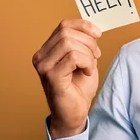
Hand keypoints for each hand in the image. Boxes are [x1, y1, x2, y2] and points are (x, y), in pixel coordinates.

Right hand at [32, 19, 101, 138]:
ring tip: (90, 66)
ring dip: (88, 53)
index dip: (83, 25)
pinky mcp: (52, 77)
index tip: (98, 34)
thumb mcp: (84, 59)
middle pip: (67, 32)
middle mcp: (41, 57)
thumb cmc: (78, 88)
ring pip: (70, 44)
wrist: (74, 113)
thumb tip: (93, 30)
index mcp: (47, 50)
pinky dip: (86, 63)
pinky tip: (87, 73)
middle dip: (88, 42)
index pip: (64, 25)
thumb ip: (83, 43)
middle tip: (95, 56)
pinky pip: (73, 57)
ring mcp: (44, 67)